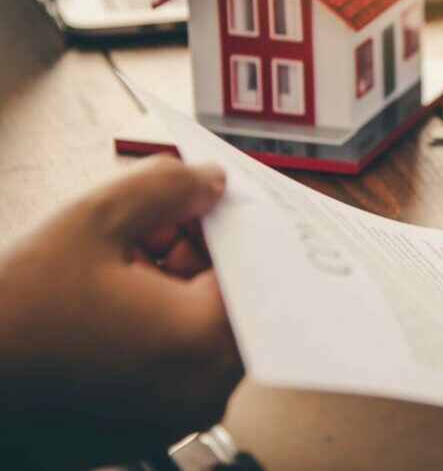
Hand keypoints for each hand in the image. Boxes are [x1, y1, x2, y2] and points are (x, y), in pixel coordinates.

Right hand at [0, 155, 241, 469]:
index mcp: (205, 342)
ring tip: (120, 262)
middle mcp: (206, 389)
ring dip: (175, 283)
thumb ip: (167, 187)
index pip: (254, 265)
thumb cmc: (13, 318)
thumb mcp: (92, 220)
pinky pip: (179, 359)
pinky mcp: (152, 424)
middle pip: (232, 297)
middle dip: (198, 250)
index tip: (205, 199)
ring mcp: (179, 413)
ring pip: (204, 326)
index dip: (227, 223)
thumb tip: (214, 182)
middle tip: (152, 225)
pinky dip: (159, 322)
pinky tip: (111, 300)